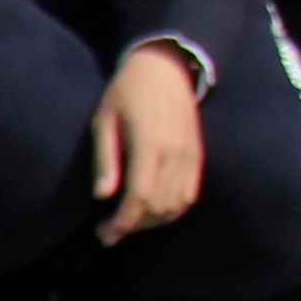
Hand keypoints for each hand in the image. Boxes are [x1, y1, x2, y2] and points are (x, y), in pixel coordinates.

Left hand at [88, 46, 205, 242]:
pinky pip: (190, 195)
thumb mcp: (105, 120)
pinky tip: (152, 209)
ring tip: (129, 220)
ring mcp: (190, 156)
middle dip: (133, 226)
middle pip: (159, 207)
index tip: (103, 234)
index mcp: (150, 144)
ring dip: (152, 221)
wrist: (166, 67)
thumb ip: (106, 159)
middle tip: (109, 230)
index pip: (139, 197)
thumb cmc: (127, 91)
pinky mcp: (198, 155)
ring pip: (176, 206)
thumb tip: (102, 196)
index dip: (122, 222)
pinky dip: (172, 210)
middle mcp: (175, 154)